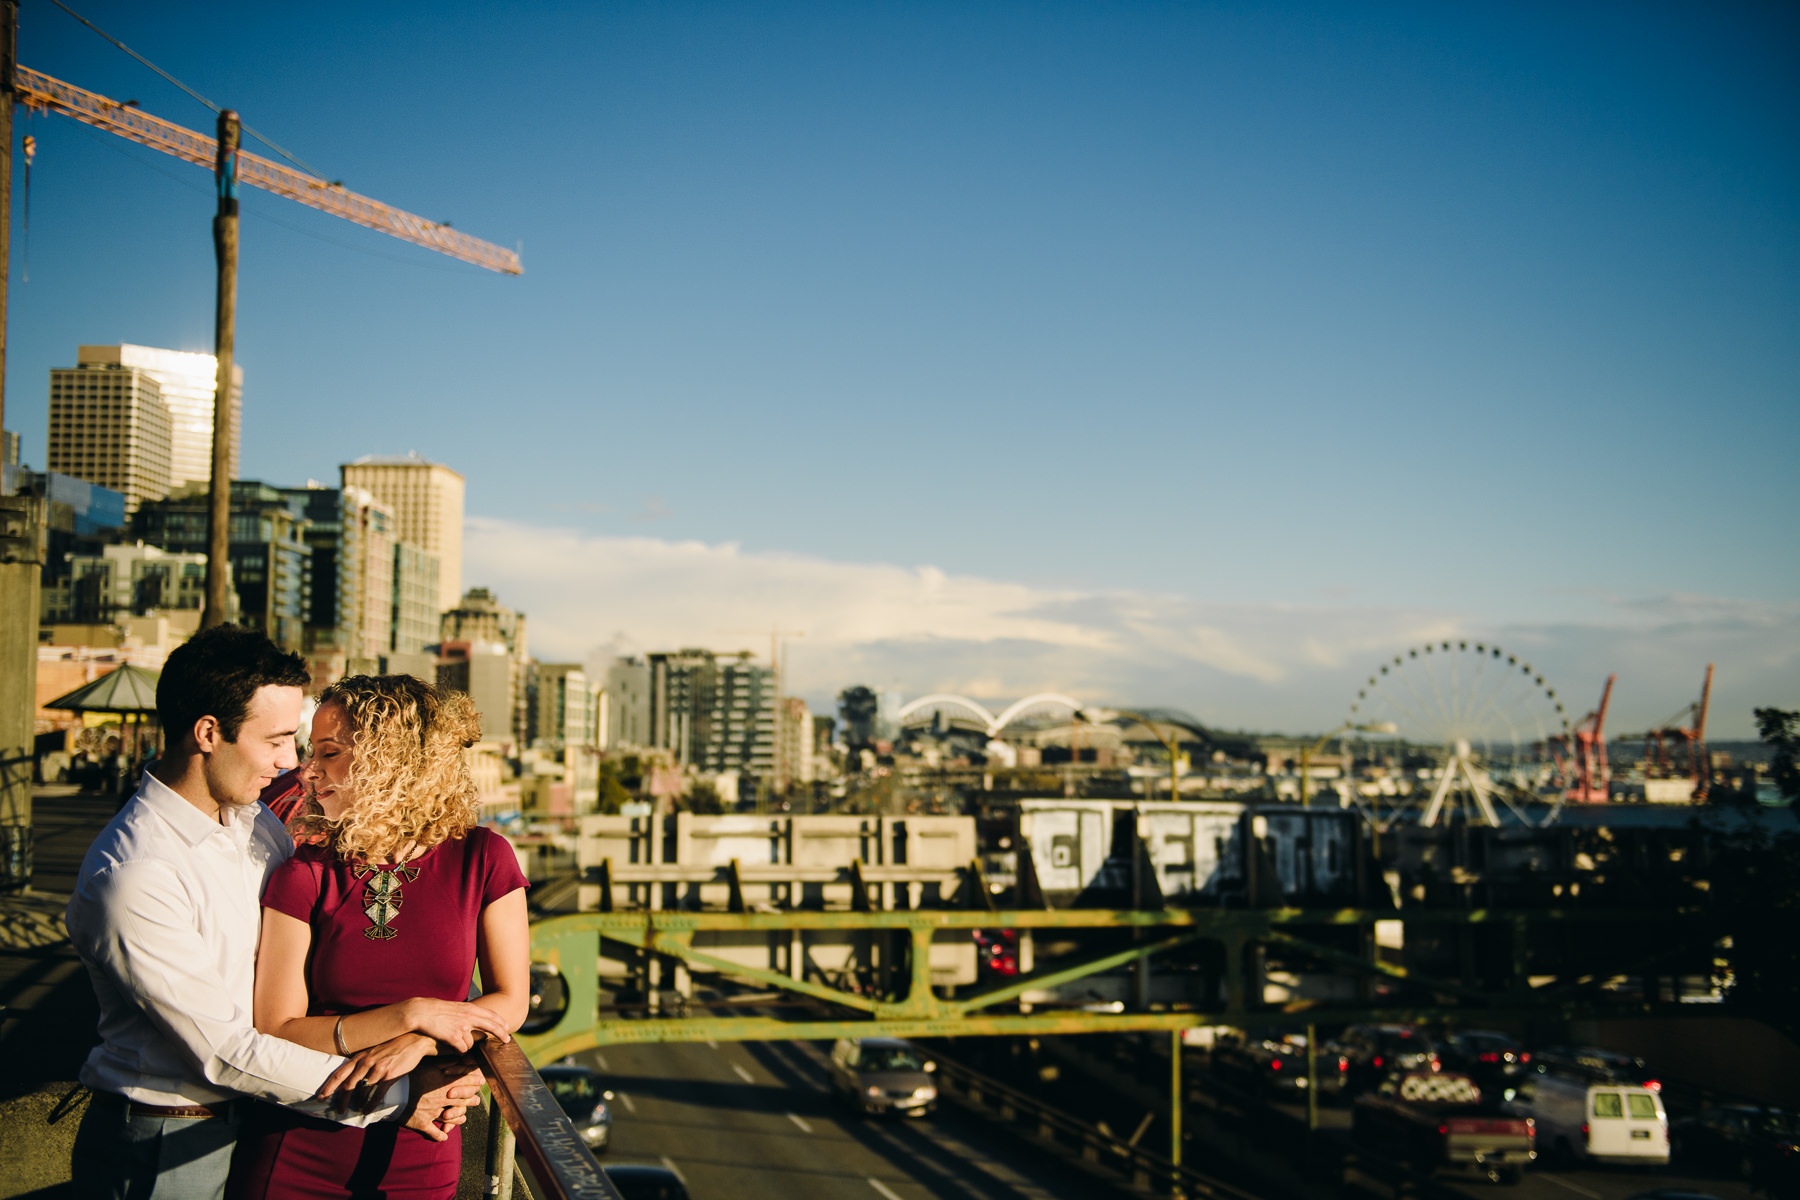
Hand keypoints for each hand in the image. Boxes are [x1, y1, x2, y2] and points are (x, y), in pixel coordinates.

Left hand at [318, 1032, 435, 1105]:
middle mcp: (366, 1062)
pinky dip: (370, 1105)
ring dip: (358, 1103)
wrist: (414, 1041)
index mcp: (360, 1057)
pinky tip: (367, 1110)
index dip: (328, 1087)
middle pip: (348, 1085)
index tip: (320, 1097)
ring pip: (362, 1091)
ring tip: (357, 1110)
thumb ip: (361, 1062)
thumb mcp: (373, 1051)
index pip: (339, 1073)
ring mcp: (378, 1069)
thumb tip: (350, 1078)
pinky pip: (377, 1095)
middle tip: (338, 1111)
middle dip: (340, 1100)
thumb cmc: (392, 1046)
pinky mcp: (390, 1075)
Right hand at [401, 998, 511, 1050]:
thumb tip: (474, 1020)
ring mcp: (462, 1027)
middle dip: (501, 1034)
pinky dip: (458, 1050)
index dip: (500, 1022)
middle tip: (507, 1040)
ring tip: (455, 1042)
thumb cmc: (435, 1010)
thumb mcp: (454, 1008)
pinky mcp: (454, 1037)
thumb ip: (465, 1014)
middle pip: (492, 1027)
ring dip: (466, 1045)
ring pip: (472, 1043)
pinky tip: (452, 1047)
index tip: (507, 1027)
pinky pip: (462, 1049)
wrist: (421, 1012)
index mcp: (470, 1009)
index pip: (491, 1015)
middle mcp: (469, 1017)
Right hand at [403, 1061, 484, 1141]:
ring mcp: (433, 1113)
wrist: (392, 1094)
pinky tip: (445, 1137)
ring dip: (459, 1118)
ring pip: (451, 1118)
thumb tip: (460, 1058)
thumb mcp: (429, 1065)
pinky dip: (440, 1136)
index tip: (481, 1081)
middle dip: (471, 1100)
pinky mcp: (422, 1124)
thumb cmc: (410, 1076)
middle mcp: (441, 1100)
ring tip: (464, 1118)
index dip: (474, 1082)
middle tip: (476, 1101)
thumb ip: (446, 1062)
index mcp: (444, 1085)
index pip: (465, 1083)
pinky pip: (434, 1133)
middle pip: (461, 1100)